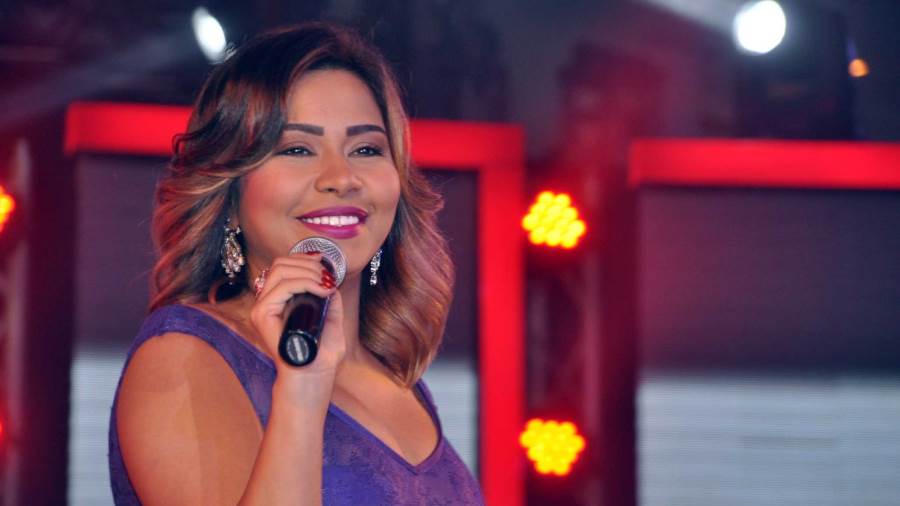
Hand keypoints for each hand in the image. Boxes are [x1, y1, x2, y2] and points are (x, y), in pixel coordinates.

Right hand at [249, 252, 346, 388]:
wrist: (313, 377)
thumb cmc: (321, 354)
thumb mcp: (331, 319)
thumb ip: (330, 300)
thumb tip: (331, 280)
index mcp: (279, 301)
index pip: (284, 266)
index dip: (304, 260)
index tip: (325, 267)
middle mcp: (267, 301)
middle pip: (280, 263)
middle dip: (308, 265)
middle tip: (327, 279)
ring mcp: (262, 307)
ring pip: (280, 270)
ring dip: (308, 272)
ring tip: (325, 285)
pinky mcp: (261, 315)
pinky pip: (282, 287)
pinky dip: (304, 282)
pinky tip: (321, 290)